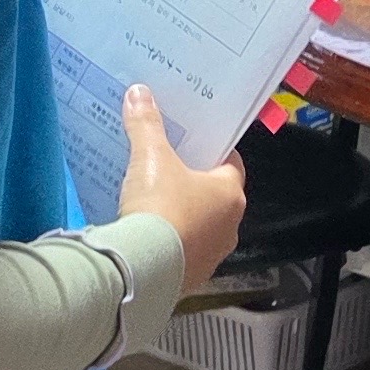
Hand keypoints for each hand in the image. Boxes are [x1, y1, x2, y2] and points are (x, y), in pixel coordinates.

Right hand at [119, 84, 247, 292]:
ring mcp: (213, 254)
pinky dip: (173, 242)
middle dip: (196, 184)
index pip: (231, 165)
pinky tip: (152, 233)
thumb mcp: (150, 159)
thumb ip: (146, 125)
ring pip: (203, 227)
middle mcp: (230, 226)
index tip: (196, 144)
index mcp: (230, 194)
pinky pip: (185, 252)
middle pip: (217, 197)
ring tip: (157, 201)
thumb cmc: (159, 207)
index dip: (214, 152)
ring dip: (186, 216)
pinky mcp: (193, 276)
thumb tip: (139, 93)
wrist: (143, 266)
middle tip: (171, 168)